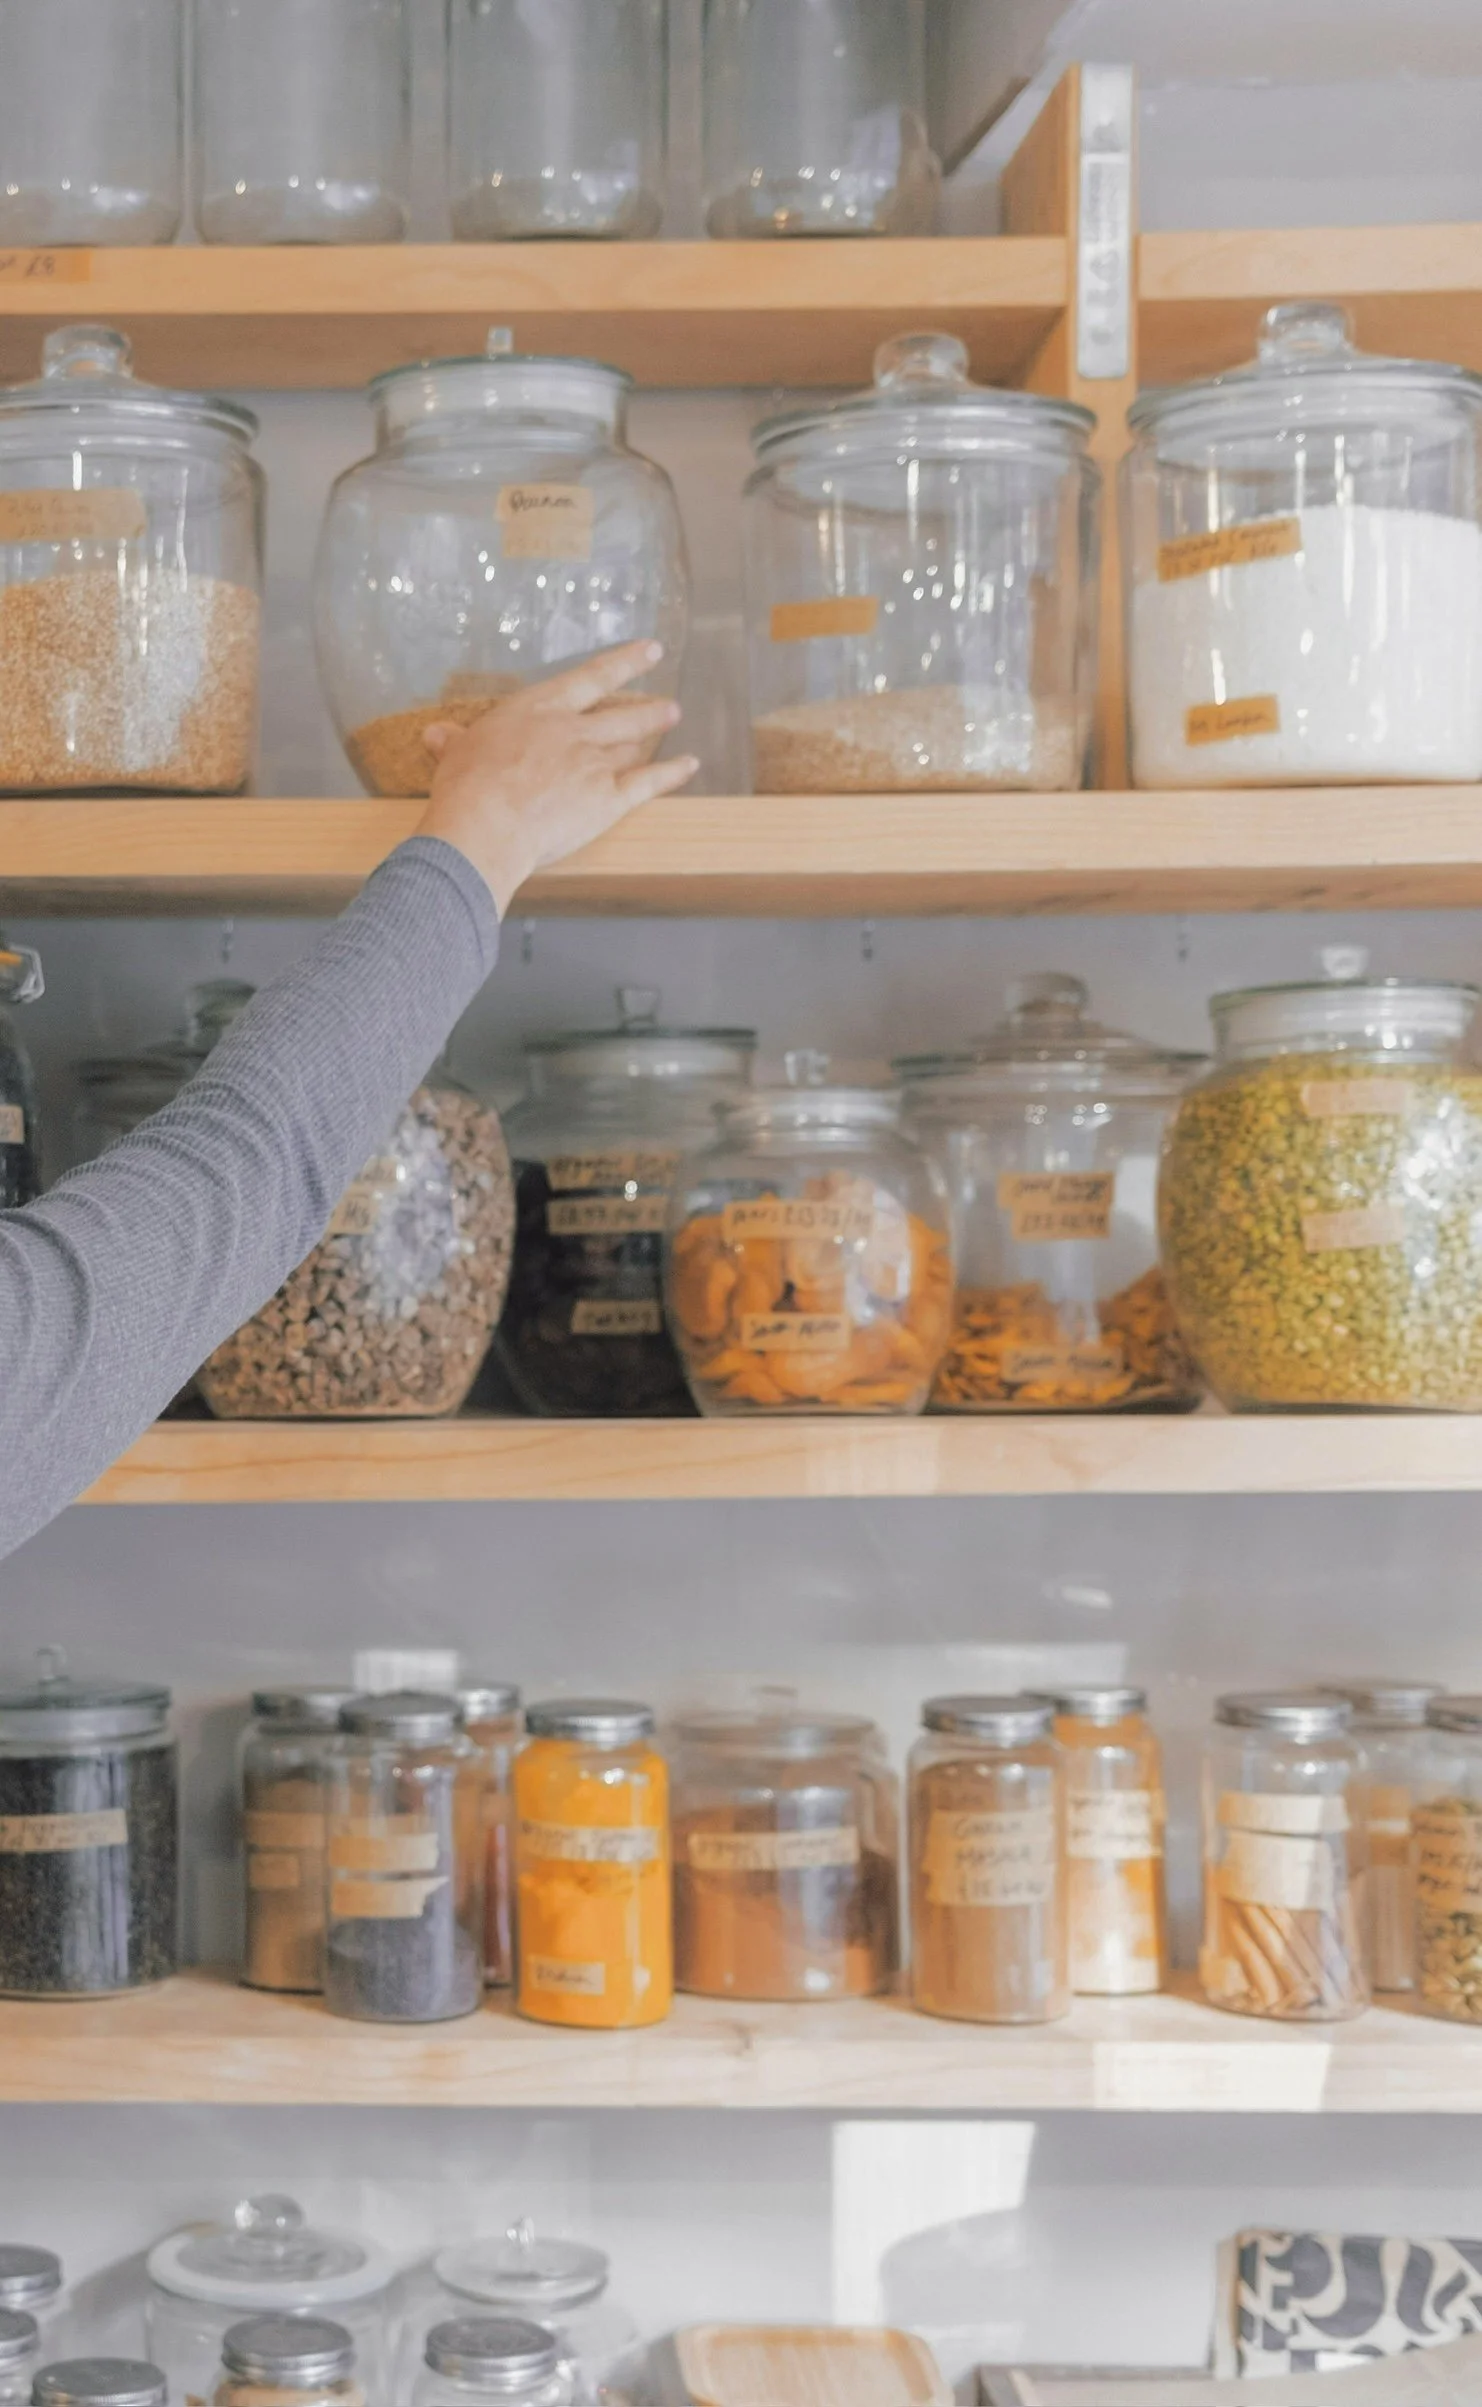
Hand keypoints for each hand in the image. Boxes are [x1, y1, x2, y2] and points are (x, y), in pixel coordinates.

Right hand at [414, 640, 698, 916]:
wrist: (488, 824)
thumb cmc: (466, 787)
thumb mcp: (455, 754)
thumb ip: (454, 742)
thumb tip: (436, 734)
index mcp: (539, 711)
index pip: (589, 679)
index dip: (623, 663)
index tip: (649, 651)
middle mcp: (573, 731)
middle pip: (620, 713)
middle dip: (647, 706)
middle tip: (669, 703)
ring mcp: (595, 763)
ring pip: (633, 743)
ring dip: (654, 733)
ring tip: (671, 722)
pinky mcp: (608, 799)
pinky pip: (648, 782)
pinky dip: (671, 774)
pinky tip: (689, 766)